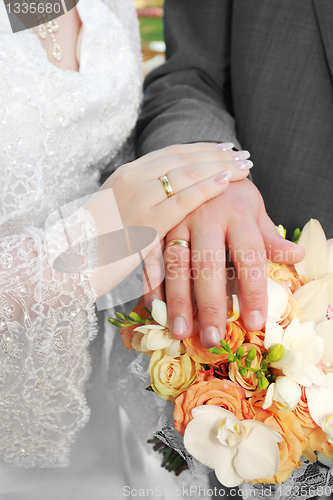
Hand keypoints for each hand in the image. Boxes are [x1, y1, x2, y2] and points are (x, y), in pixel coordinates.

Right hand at [84, 142, 251, 295]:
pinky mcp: (145, 222)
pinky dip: (207, 188)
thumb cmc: (95, 241)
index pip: (171, 153)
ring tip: (244, 165)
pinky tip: (226, 181)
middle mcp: (132, 179)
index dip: (201, 149)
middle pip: (183, 158)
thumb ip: (141, 200)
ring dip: (219, 167)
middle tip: (242, 154)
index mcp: (126, 174)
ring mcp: (138, 198)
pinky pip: (183, 200)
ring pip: (186, 174)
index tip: (223, 148)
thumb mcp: (117, 211)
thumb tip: (165, 196)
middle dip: (216, 154)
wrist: (69, 261)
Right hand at [145, 179, 304, 347]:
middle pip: (208, 264)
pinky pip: (151, 256)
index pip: (249, 255)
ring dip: (177, 299)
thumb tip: (296, 256)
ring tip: (180, 331)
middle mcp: (205, 216)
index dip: (253, 290)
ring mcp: (176, 220)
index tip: (255, 322)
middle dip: (210, 303)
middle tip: (212, 338)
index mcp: (236, 213)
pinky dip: (151, 283)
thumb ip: (269, 235)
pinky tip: (154, 308)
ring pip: (175, 264)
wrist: (197, 163)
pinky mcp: (156, 224)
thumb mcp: (254, 207)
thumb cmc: (230, 193)